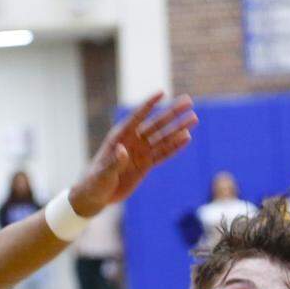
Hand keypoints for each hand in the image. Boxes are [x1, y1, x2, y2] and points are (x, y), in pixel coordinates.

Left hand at [69, 93, 197, 216]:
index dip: (149, 105)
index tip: (162, 92)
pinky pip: (163, 154)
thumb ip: (114, 162)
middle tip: (189, 102)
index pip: (137, 117)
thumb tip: (123, 151)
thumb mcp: (103, 173)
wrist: (96, 196)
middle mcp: (132, 141)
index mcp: (119, 137)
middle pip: (156, 125)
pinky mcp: (145, 165)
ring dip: (178, 129)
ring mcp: (140, 153)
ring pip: (163, 138)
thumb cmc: (95, 182)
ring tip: (194, 119)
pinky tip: (186, 138)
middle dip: (172, 113)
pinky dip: (175, 147)